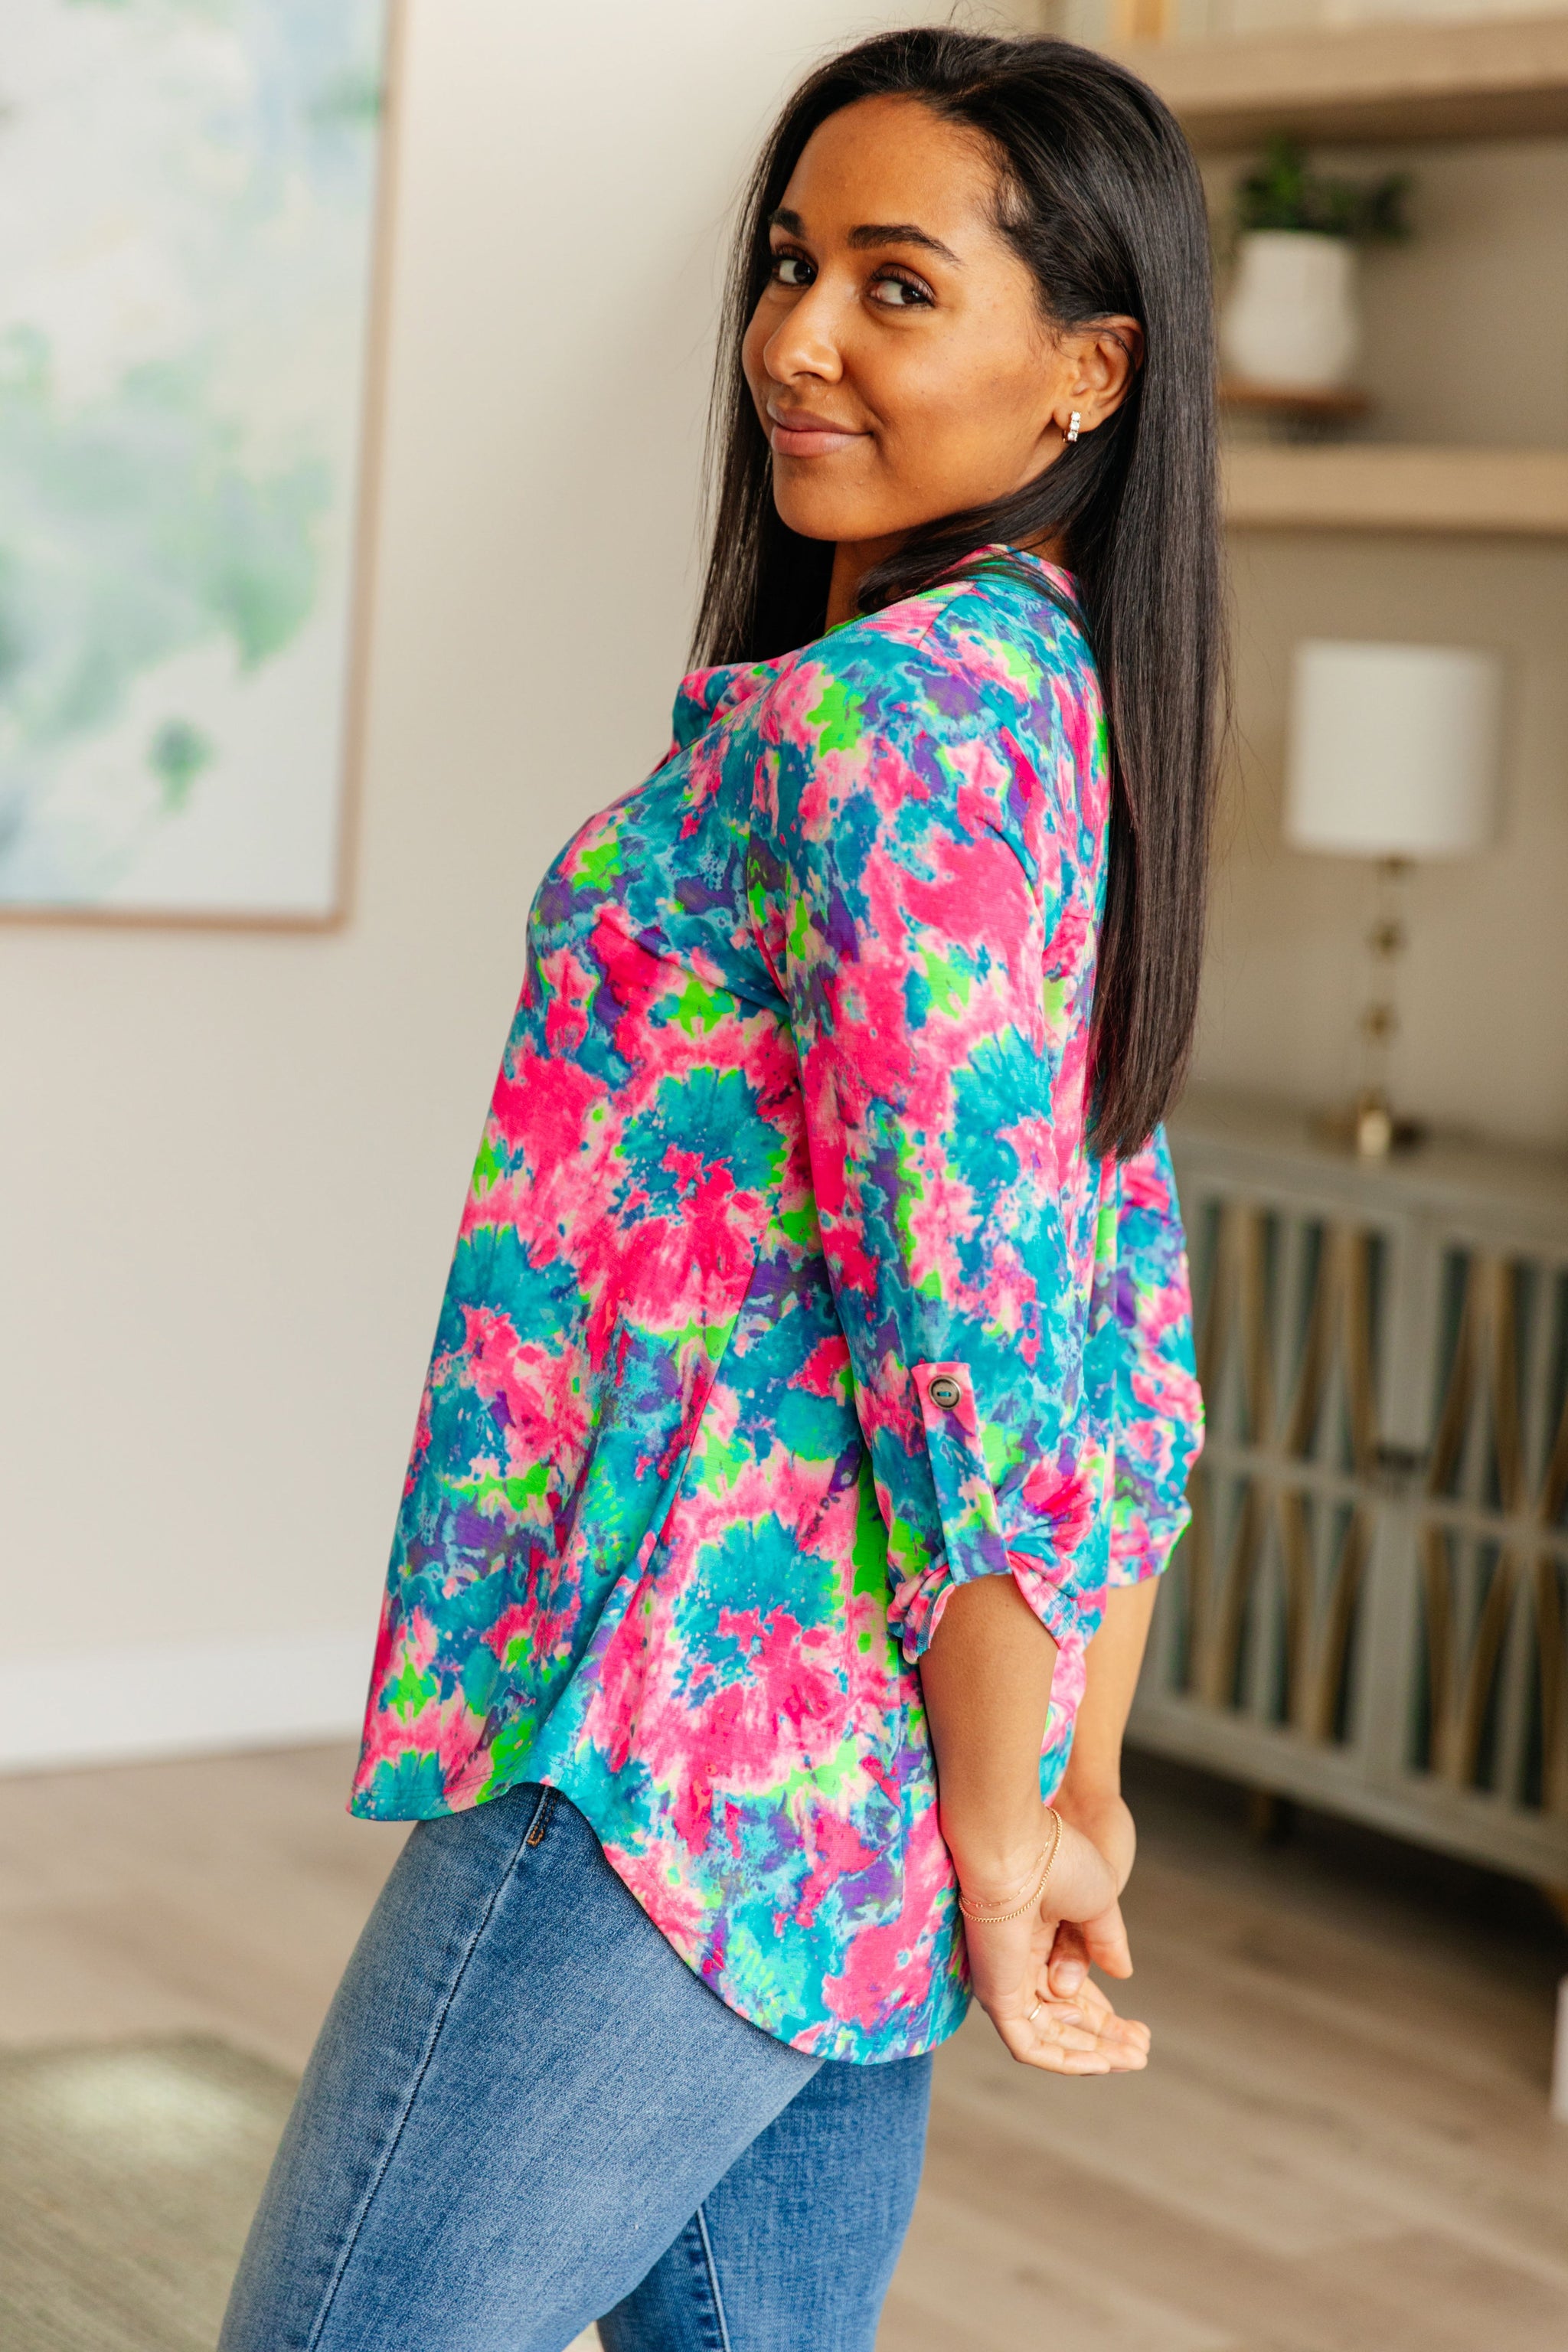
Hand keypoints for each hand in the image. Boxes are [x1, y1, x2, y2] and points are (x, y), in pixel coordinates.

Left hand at [956, 1809, 1149, 2074]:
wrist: (1016, 1848)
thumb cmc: (1055, 1860)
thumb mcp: (1098, 1902)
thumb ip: (1107, 1941)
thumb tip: (1123, 1973)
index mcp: (1039, 1934)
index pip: (1072, 1989)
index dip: (1105, 2014)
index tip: (1139, 2031)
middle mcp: (1019, 1960)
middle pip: (1065, 2015)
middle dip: (1105, 2037)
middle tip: (1142, 2051)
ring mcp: (1005, 1979)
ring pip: (1050, 2034)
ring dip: (1093, 2053)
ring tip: (1134, 2059)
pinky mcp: (995, 1996)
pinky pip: (1029, 2043)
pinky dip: (1064, 2059)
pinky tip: (1102, 2063)